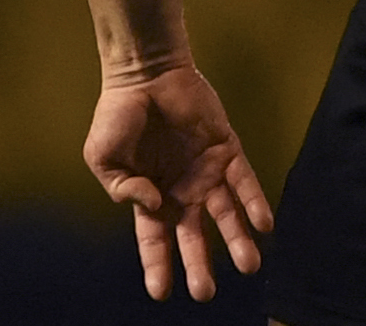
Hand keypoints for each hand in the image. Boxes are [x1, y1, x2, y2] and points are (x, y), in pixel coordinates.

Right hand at [82, 62, 272, 300]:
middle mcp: (182, 190)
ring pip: (226, 215)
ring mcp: (206, 171)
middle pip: (194, 236)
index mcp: (151, 196)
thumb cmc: (117, 113)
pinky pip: (244, 182)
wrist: (144, 72)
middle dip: (200, 265)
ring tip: (248, 264)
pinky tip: (263, 224)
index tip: (161, 292)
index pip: (155, 240)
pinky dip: (255, 203)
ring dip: (238, 240)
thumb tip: (154, 204)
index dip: (157, 266)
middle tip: (205, 292)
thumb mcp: (102, 156)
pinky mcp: (226, 150)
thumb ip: (121, 187)